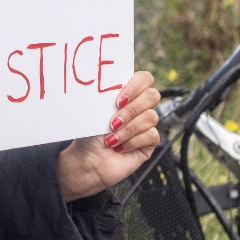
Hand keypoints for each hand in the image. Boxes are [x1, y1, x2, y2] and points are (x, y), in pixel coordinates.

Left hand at [57, 70, 161, 200]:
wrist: (87, 160)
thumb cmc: (88, 133)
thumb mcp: (95, 110)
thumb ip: (107, 95)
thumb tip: (109, 81)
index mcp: (126, 93)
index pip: (144, 78)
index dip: (135, 86)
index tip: (118, 100)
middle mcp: (139, 107)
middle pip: (153, 95)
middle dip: (131, 109)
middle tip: (113, 121)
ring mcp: (146, 124)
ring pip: (151, 116)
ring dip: (128, 129)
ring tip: (111, 138)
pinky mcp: (150, 142)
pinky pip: (152, 135)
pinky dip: (132, 141)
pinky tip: (119, 147)